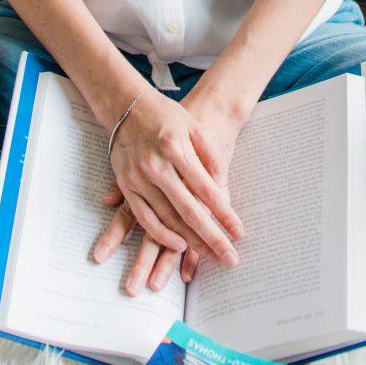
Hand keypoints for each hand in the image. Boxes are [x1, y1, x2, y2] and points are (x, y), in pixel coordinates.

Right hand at [89, 80, 248, 294]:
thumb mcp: (195, 128)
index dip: (224, 214)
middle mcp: (156, 165)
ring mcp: (138, 178)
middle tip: (229, 258)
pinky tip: (178, 246)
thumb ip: (211, 157)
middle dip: (211, 238)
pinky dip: (161, 234)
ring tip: (209, 257)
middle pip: (188, 210)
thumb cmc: (166, 116)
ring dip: (189, 241)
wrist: (126, 106)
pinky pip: (144, 217)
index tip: (239, 233)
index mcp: (176, 148)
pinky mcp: (126, 185)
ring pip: (167, 218)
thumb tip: (222, 189)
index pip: (206, 189)